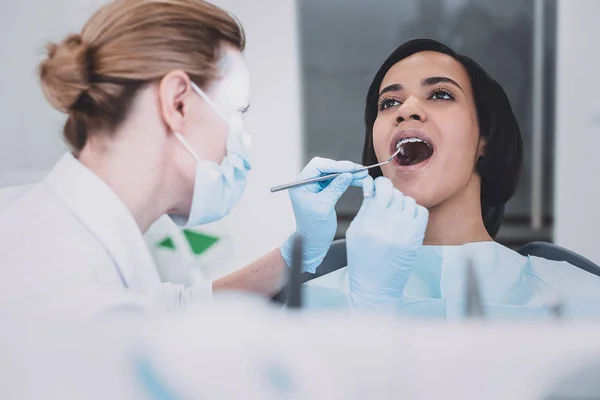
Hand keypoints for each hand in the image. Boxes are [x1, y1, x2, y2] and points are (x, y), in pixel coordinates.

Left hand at [280, 157, 367, 272]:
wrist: (313, 243)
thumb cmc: (314, 228)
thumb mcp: (324, 207)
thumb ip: (335, 188)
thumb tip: (348, 174)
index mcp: (301, 185)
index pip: (318, 166)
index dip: (336, 165)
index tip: (351, 168)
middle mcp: (306, 183)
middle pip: (326, 167)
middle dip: (343, 168)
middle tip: (359, 170)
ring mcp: (315, 187)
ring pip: (333, 173)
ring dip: (348, 173)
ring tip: (363, 175)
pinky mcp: (323, 192)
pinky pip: (336, 181)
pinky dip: (347, 180)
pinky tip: (359, 181)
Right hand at [346, 176, 428, 310]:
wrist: (375, 286)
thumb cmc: (362, 261)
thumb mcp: (355, 232)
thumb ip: (365, 208)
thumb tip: (372, 188)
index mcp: (370, 223)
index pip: (381, 189)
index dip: (380, 184)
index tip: (378, 187)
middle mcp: (389, 225)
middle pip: (395, 193)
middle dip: (389, 194)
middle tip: (384, 202)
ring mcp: (405, 232)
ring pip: (409, 200)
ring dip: (401, 203)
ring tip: (394, 213)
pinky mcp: (416, 238)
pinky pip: (421, 211)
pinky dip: (414, 211)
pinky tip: (405, 219)